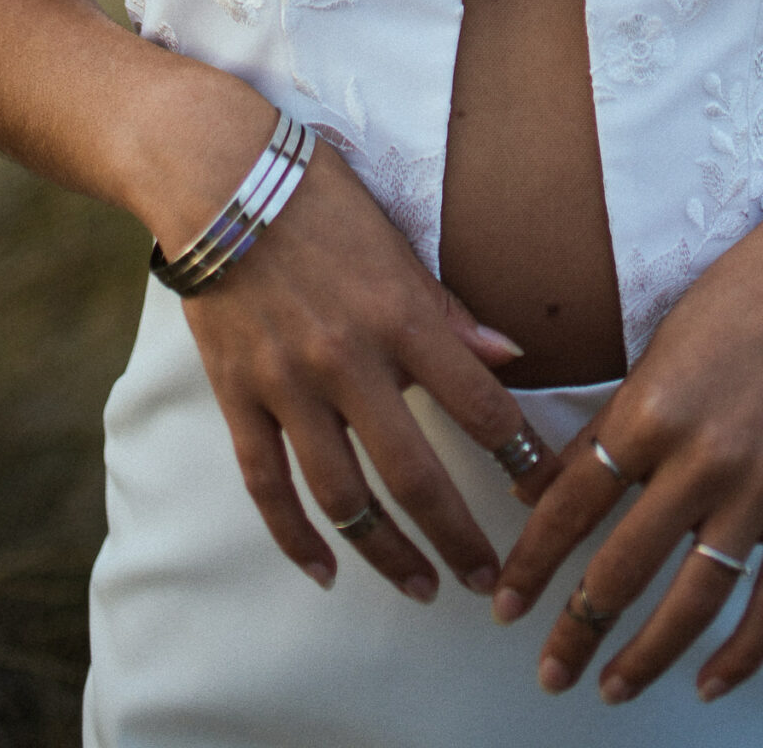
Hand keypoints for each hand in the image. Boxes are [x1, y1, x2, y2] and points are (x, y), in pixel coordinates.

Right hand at [179, 136, 559, 601]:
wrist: (216, 176)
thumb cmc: (318, 198)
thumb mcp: (396, 242)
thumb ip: (446, 311)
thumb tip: (508, 358)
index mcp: (399, 315)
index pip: (478, 406)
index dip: (520, 458)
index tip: (546, 495)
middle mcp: (346, 360)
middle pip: (413, 475)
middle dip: (459, 536)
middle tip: (491, 581)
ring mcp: (286, 384)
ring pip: (343, 497)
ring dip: (387, 553)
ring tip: (422, 586)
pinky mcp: (237, 395)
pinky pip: (267, 484)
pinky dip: (295, 537)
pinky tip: (325, 571)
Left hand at [490, 155, 762, 702]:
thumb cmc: (735, 296)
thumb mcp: (655, 347)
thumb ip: (607, 426)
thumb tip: (546, 494)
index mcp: (652, 406)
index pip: (572, 506)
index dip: (533, 562)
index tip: (505, 605)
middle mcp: (704, 453)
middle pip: (623, 566)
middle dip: (576, 627)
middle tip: (548, 671)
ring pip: (694, 599)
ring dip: (646, 655)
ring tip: (612, 689)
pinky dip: (743, 654)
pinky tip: (709, 685)